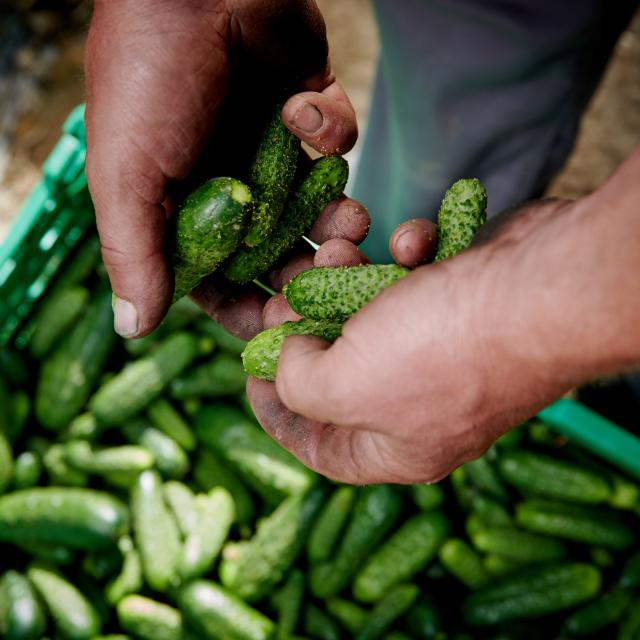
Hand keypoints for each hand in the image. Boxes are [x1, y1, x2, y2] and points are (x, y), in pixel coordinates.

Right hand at [85, 0, 356, 338]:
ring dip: (338, 220)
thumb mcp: (126, 176)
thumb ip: (133, 254)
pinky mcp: (307, 111)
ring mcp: (272, 152)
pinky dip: (329, 131)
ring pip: (318, 212)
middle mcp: (231, 190)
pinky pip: (333, 143)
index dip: (254, 310)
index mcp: (184, 214)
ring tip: (349, 219)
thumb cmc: (148, 78)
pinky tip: (303, 106)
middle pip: (281, 258)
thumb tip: (132, 327)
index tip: (287, 326)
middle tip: (338, 274)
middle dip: (311, 272)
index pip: (223, 287)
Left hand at [248, 149, 639, 483]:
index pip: (317, 447)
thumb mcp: (346, 384)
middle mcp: (420, 405)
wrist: (544, 291)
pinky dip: (403, 255)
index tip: (251, 372)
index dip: (274, 413)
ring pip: (370, 315)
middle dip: (304, 327)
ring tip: (337, 247)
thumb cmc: (442, 352)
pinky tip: (411, 238)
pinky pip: (414, 280)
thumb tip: (290, 358)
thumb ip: (299, 384)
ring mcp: (443, 352)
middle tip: (285, 293)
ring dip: (344, 276)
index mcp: (396, 447)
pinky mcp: (461, 302)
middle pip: (338, 372)